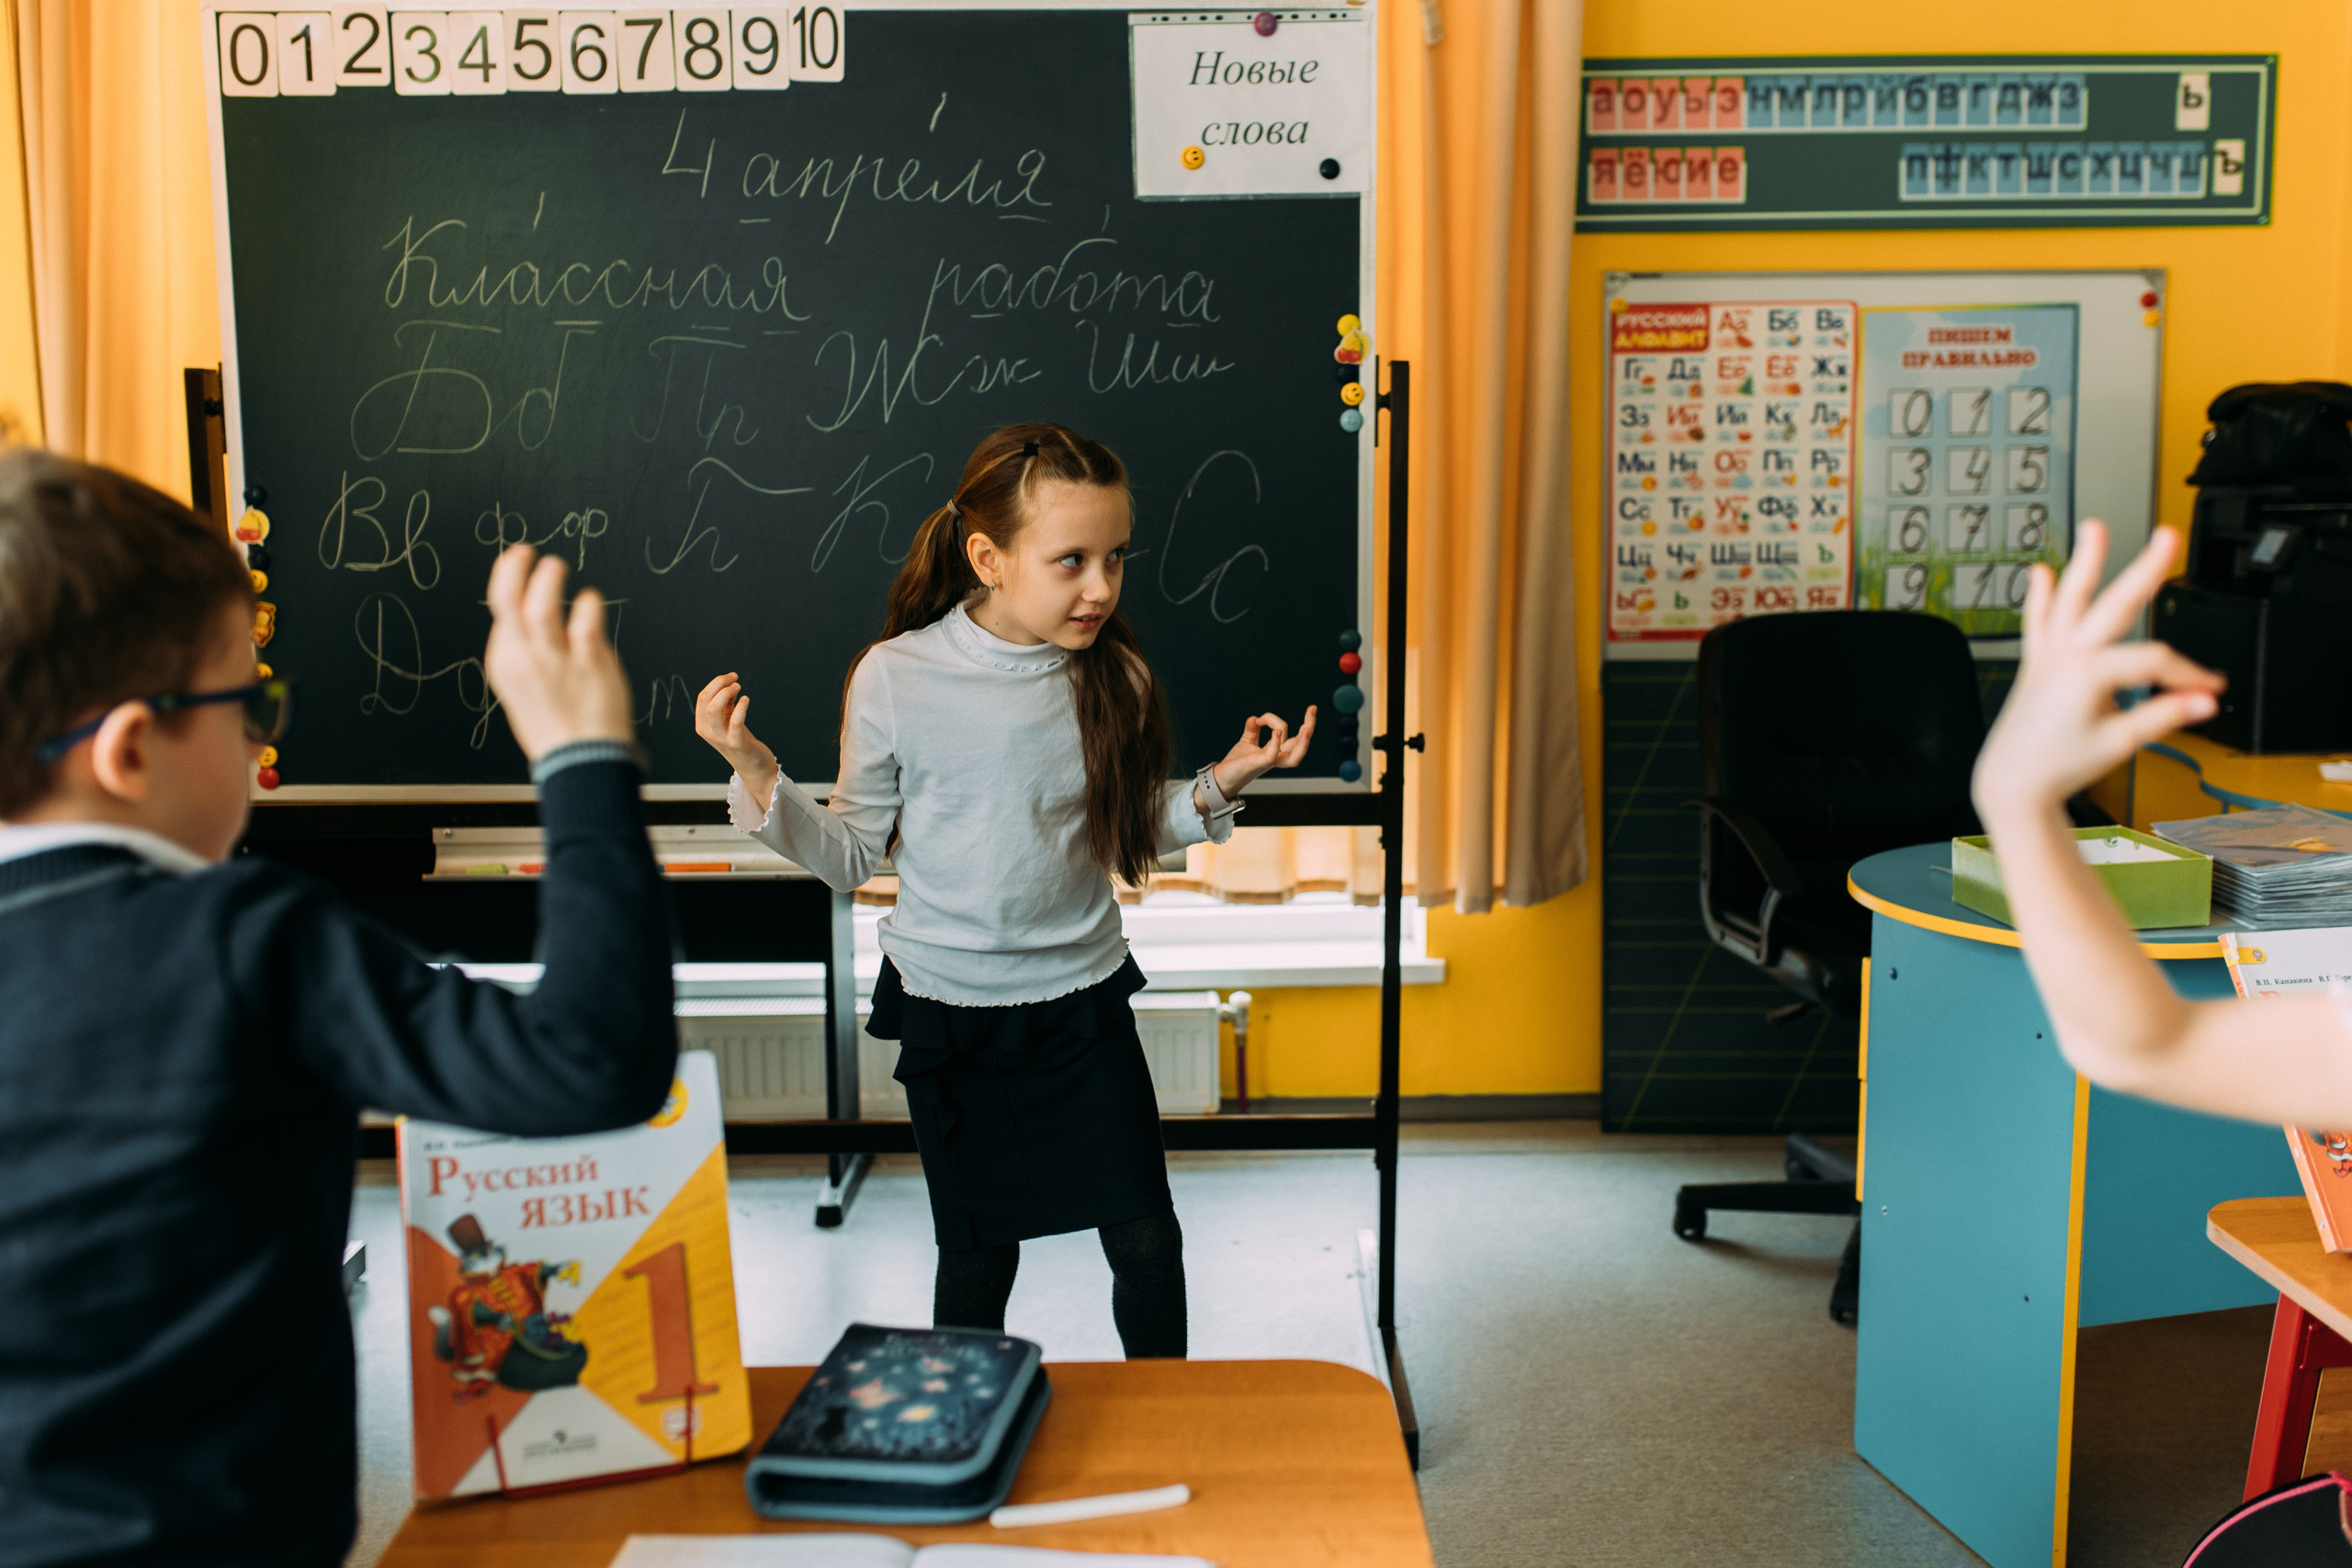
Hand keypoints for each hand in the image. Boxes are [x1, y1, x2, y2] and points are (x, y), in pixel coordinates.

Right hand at [482, 546, 633, 762]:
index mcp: (505, 664)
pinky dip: (588, 604)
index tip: (516, 563)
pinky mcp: (591, 663)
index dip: (507, 580)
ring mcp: (557, 660)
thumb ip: (525, 651)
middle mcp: (526, 659)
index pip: (500, 612)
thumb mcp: (522, 688)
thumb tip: (530, 614)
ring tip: (554, 565)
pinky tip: (590, 599)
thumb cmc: (554, 726)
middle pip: (510, 603)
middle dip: (513, 571)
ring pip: (544, 608)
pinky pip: (587, 622)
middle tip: (525, 553)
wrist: (581, 760)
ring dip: (547, 581)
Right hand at [694, 671, 779, 807]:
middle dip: (719, 684)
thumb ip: (726, 704)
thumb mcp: (729, 720)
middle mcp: (708, 732)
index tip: (731, 677)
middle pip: (705, 700)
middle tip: (735, 679)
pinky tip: (746, 699)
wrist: (753, 767)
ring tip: (739, 687)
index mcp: (703, 725)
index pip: (702, 698)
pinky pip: (735, 721)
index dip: (716, 683)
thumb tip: (729, 684)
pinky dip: (741, 707)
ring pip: (713, 709)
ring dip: (726, 693)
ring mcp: (721, 739)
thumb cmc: (741, 740)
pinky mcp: (736, 743)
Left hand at [1208, 707, 1317, 800]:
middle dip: (1309, 726)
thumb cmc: (1236, 763)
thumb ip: (1252, 731)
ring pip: (1294, 757)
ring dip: (1303, 742)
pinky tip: (1277, 731)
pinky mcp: (1257, 764)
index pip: (1291, 736)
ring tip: (1308, 728)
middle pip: (1300, 745)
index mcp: (1276, 752)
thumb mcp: (1246, 742)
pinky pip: (1272, 755)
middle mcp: (1276, 758)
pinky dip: (1275, 743)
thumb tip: (1253, 718)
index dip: (1277, 720)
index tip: (1258, 719)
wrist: (1221, 778)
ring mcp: (1268, 762)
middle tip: (1313, 709)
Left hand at [1972, 520, 2222, 827]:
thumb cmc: (2060, 766)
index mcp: (2088, 674)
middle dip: (2146, 569)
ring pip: (2068, 599)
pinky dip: (2037, 598)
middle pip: (2116, 605)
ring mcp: (2047, 655)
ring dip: (2083, 562)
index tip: (2209, 690)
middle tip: (2169, 536)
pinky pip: (2035, 622)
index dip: (2187, 675)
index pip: (2154, 660)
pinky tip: (2039, 572)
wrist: (2013, 782)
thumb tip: (2206, 700)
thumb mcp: (2120, 742)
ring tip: (2093, 527)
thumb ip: (2163, 715)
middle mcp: (2064, 656)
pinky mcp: (2034, 663)